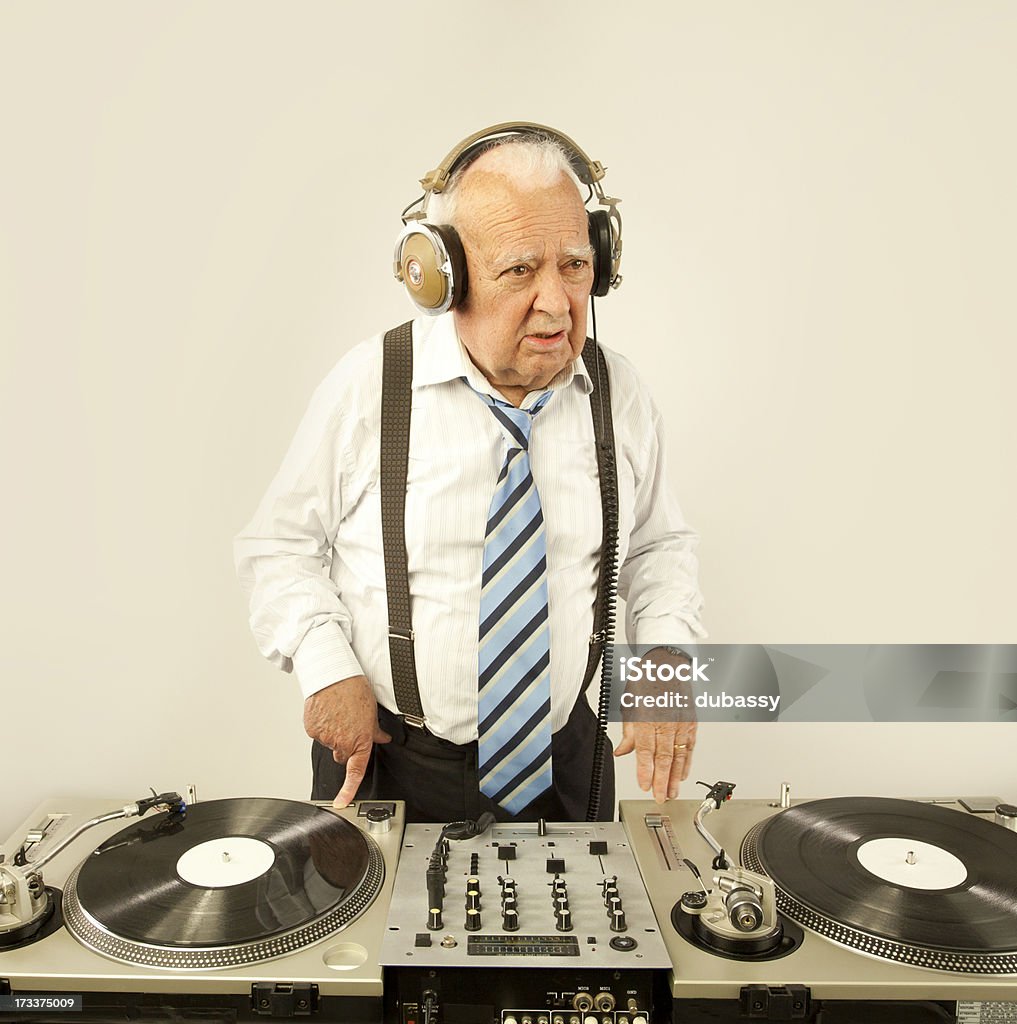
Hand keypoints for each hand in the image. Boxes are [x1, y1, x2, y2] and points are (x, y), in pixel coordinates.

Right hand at [303, 675, 390, 807]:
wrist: (334, 675)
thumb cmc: (354, 689)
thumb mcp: (371, 711)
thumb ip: (374, 731)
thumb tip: (382, 738)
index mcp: (359, 740)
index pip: (355, 771)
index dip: (349, 790)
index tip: (342, 802)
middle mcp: (341, 742)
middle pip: (342, 754)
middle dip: (345, 745)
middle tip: (349, 725)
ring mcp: (325, 737)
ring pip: (329, 742)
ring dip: (333, 732)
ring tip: (339, 712)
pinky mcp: (311, 729)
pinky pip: (317, 732)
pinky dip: (321, 725)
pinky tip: (327, 711)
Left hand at [614, 646, 697, 802]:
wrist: (668, 663)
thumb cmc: (647, 680)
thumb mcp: (630, 703)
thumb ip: (628, 731)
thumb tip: (622, 751)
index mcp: (647, 717)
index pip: (646, 751)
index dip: (645, 771)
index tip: (645, 786)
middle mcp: (666, 722)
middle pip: (664, 757)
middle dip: (662, 781)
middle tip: (661, 798)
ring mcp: (680, 723)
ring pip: (679, 756)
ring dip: (676, 777)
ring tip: (672, 793)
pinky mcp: (691, 722)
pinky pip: (690, 747)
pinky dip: (687, 762)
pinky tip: (684, 775)